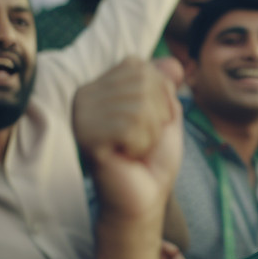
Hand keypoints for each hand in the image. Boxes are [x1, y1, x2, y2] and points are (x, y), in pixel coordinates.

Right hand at [74, 58, 183, 223]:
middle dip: (157, 116)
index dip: (160, 99)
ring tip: (135, 148)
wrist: (145, 196)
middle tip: (143, 140)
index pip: (144, 68)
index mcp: (104, 84)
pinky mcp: (86, 135)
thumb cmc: (154, 157)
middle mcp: (87, 93)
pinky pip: (131, 126)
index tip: (149, 124)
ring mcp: (82, 114)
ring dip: (149, 133)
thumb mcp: (167, 114)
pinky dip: (140, 145)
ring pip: (139, 105)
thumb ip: (167, 86)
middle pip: (144, 83)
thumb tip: (175, 62)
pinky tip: (127, 156)